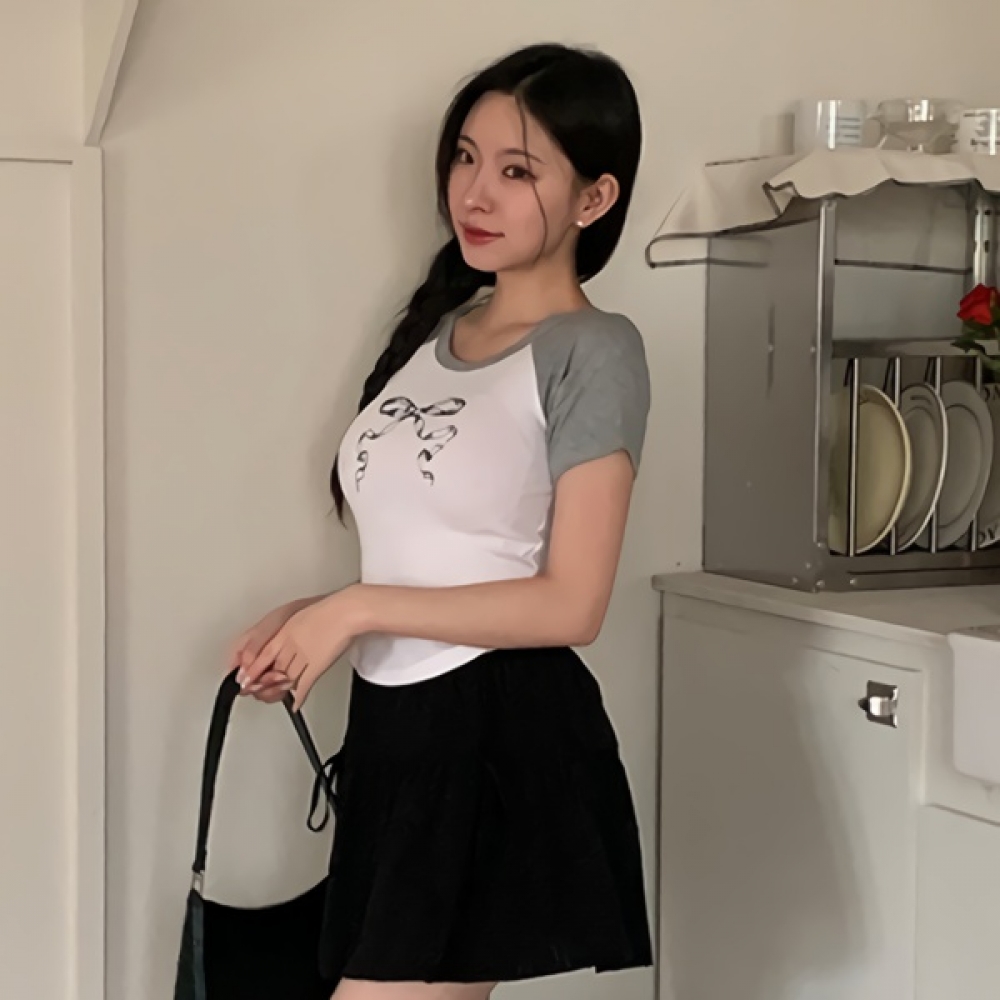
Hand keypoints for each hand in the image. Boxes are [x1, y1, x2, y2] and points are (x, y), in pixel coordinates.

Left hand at [239, 587, 366, 708]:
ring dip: (278, 690)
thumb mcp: (299, 615)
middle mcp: (291, 644)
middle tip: (254, 690)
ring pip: (286, 679)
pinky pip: (304, 685)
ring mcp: (304, 656)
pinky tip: (295, 704)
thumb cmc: (328, 611)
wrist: (346, 611)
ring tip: (272, 695)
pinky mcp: (317, 666)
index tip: (243, 679)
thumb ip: (289, 630)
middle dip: (262, 682)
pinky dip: (299, 697)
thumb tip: (284, 638)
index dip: (251, 670)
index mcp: (285, 631)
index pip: (262, 655)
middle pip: (272, 669)